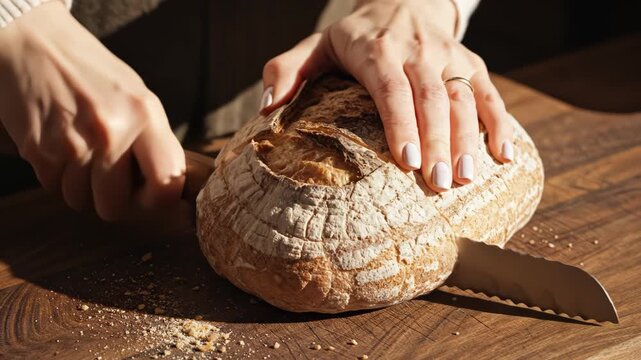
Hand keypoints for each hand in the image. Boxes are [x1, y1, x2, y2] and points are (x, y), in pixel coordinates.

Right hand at [0, 2, 185, 219]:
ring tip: (80, 152)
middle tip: (107, 177)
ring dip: (79, 186)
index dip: (157, 200)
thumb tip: (168, 186)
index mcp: (144, 116)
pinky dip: (55, 173)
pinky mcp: (38, 149)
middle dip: (110, 199)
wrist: (32, 41)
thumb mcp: (137, 96)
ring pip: (79, 200)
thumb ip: (153, 140)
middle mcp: (111, 132)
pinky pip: (52, 186)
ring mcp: (72, 143)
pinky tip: (58, 144)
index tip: (147, 194)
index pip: (165, 184)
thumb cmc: (90, 72)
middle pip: (114, 207)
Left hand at [260, 0, 512, 191]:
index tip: (407, 162)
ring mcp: (448, 57)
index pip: (391, 89)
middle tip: (438, 185)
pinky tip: (504, 157)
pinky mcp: (470, 63)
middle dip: (437, 142)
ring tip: (467, 178)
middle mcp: (418, 52)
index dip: (402, 124)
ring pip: (464, 97)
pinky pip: (490, 93)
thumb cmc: (355, 35)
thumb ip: (288, 70)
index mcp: (377, 51)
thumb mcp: (318, 44)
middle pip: (432, 98)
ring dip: (469, 139)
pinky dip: (500, 123)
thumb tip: (265, 109)